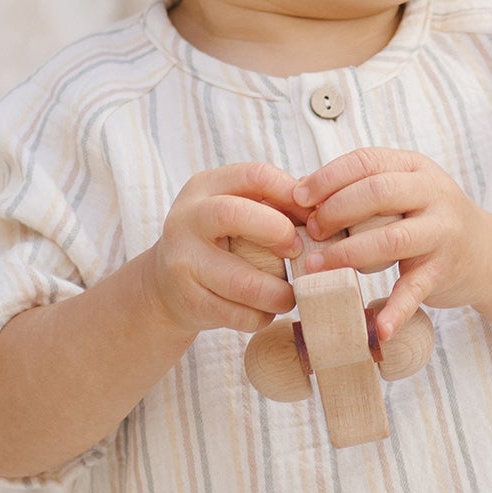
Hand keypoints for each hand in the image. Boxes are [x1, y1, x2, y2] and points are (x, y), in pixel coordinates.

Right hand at [146, 163, 307, 336]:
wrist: (165, 286)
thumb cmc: (218, 244)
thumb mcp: (236, 213)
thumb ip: (273, 205)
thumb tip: (325, 211)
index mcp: (204, 187)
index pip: (255, 176)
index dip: (292, 195)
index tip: (312, 218)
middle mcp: (186, 219)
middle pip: (234, 215)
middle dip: (278, 233)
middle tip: (298, 252)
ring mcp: (183, 261)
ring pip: (242, 280)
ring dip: (278, 292)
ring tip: (291, 295)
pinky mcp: (188, 300)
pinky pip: (237, 314)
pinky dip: (261, 316)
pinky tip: (265, 311)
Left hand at [297, 147, 491, 345]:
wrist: (488, 254)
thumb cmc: (428, 221)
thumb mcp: (403, 192)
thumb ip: (361, 188)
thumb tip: (300, 191)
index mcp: (414, 168)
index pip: (366, 162)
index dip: (328, 177)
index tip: (299, 197)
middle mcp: (433, 193)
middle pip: (377, 193)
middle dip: (336, 211)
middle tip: (310, 233)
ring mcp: (443, 232)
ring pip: (391, 238)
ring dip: (348, 254)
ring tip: (317, 269)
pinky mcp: (445, 270)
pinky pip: (415, 290)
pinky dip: (396, 310)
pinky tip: (378, 329)